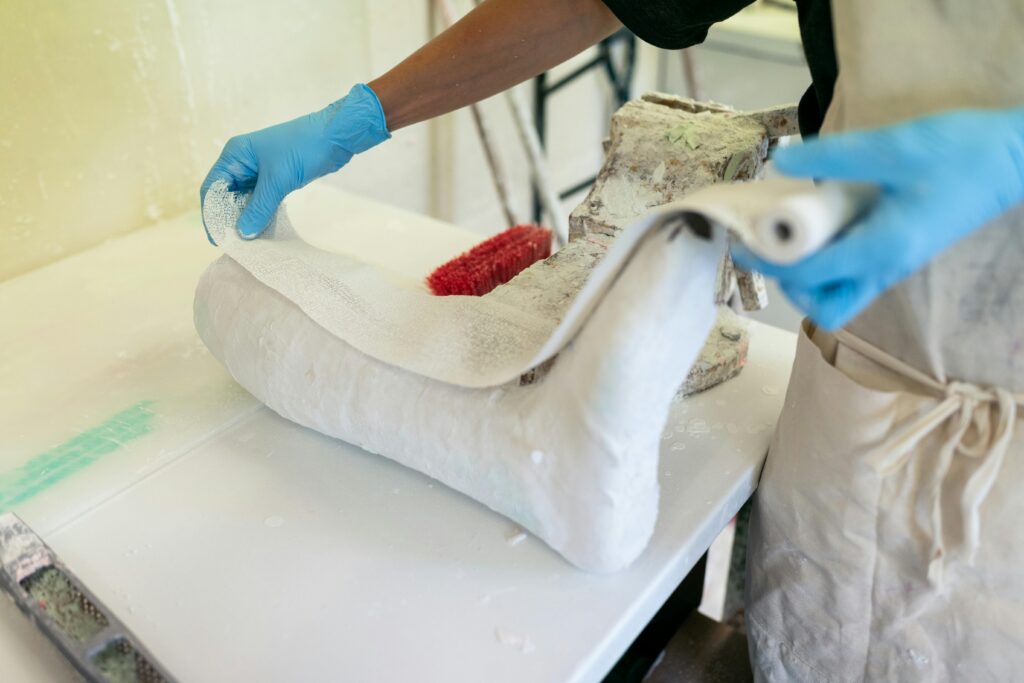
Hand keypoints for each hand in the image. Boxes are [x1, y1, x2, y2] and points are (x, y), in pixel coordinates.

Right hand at [200, 83, 389, 242]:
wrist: (335, 136)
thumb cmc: (303, 148)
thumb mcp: (278, 180)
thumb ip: (259, 208)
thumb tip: (243, 234)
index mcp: (235, 155)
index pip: (213, 188)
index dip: (212, 213)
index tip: (218, 238)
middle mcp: (243, 162)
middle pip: (227, 196)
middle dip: (230, 218)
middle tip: (235, 244)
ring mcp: (260, 170)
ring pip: (245, 199)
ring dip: (247, 218)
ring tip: (249, 242)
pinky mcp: (276, 178)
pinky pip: (262, 199)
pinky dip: (261, 213)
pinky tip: (263, 230)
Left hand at [733, 108, 1023, 329]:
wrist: (1017, 158)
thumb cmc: (961, 153)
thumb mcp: (892, 146)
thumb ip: (835, 156)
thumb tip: (781, 162)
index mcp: (882, 250)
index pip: (810, 275)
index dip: (769, 264)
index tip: (742, 243)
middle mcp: (887, 269)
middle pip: (826, 307)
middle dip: (792, 286)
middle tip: (773, 247)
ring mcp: (896, 264)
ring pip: (842, 295)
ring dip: (810, 277)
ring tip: (792, 236)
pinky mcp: (900, 252)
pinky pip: (854, 274)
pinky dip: (828, 262)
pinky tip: (820, 224)